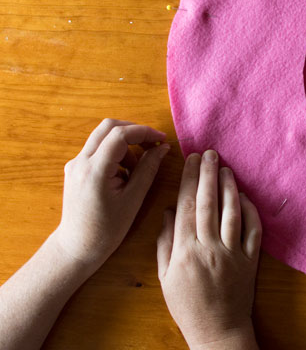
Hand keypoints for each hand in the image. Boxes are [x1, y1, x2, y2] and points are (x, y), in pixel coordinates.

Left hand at [53, 119, 168, 270]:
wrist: (78, 246)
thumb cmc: (107, 229)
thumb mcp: (133, 199)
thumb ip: (148, 169)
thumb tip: (162, 148)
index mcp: (95, 170)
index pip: (120, 135)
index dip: (144, 132)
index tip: (162, 140)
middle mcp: (80, 161)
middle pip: (108, 126)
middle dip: (134, 131)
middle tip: (152, 145)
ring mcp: (75, 163)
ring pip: (102, 136)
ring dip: (125, 143)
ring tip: (138, 167)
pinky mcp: (75, 168)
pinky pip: (98, 148)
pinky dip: (115, 152)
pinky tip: (124, 173)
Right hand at [157, 150, 261, 349]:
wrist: (217, 331)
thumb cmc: (187, 305)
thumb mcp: (165, 277)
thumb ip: (165, 242)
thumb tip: (168, 211)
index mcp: (184, 251)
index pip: (185, 207)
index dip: (187, 180)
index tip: (189, 161)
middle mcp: (209, 248)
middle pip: (207, 203)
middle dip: (207, 175)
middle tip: (208, 154)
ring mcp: (232, 253)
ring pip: (231, 212)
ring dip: (228, 187)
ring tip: (225, 168)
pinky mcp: (250, 260)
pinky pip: (252, 230)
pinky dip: (249, 210)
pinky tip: (244, 195)